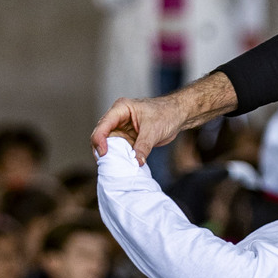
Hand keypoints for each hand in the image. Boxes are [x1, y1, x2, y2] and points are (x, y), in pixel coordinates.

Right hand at [91, 71, 236, 163]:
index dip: (99, 140)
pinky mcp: (128, 138)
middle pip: (102, 135)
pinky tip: (120, 166)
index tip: (103, 154)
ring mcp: (122, 128)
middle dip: (101, 149)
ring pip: (109, 144)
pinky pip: (119, 149)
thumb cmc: (166, 114)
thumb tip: (136, 162)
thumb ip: (143, 146)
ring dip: (110, 155)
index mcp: (120, 109)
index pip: (103, 125)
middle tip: (105, 164)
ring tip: (112, 167)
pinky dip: (119, 157)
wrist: (178, 115)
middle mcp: (118, 118)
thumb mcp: (153, 130)